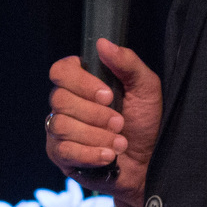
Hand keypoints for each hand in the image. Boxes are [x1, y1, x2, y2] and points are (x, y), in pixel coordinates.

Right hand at [45, 40, 160, 206]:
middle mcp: (65, 104)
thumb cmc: (144, 123)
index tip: (107, 95)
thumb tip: (104, 44)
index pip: (61, 70)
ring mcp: (58, 129)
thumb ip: (127, 63)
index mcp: (81, 83)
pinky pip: (64, 149)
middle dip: (96, 114)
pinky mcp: (60, 153)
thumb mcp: (145, 89)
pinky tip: (108, 156)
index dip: (81, 82)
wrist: (148, 163)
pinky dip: (91, 153)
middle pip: (60, 99)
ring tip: (119, 143)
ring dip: (97, 135)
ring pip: (62, 125)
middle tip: (120, 123)